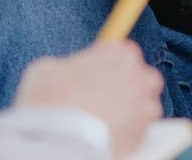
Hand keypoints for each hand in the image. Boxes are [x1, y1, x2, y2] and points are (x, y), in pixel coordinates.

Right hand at [13, 40, 163, 157]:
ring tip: (103, 121)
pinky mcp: (142, 137)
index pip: (123, 52)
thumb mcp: (48, 69)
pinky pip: (139, 132)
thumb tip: (64, 76)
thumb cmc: (51, 99)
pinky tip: (106, 136)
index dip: (108, 65)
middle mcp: (138, 78)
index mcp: (119, 53)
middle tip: (101, 98)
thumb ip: (66, 68)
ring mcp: (144, 109)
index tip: (96, 75)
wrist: (59, 139)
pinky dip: (127, 134)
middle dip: (127, 87)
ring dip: (130, 112)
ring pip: (144, 107)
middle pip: (141, 78)